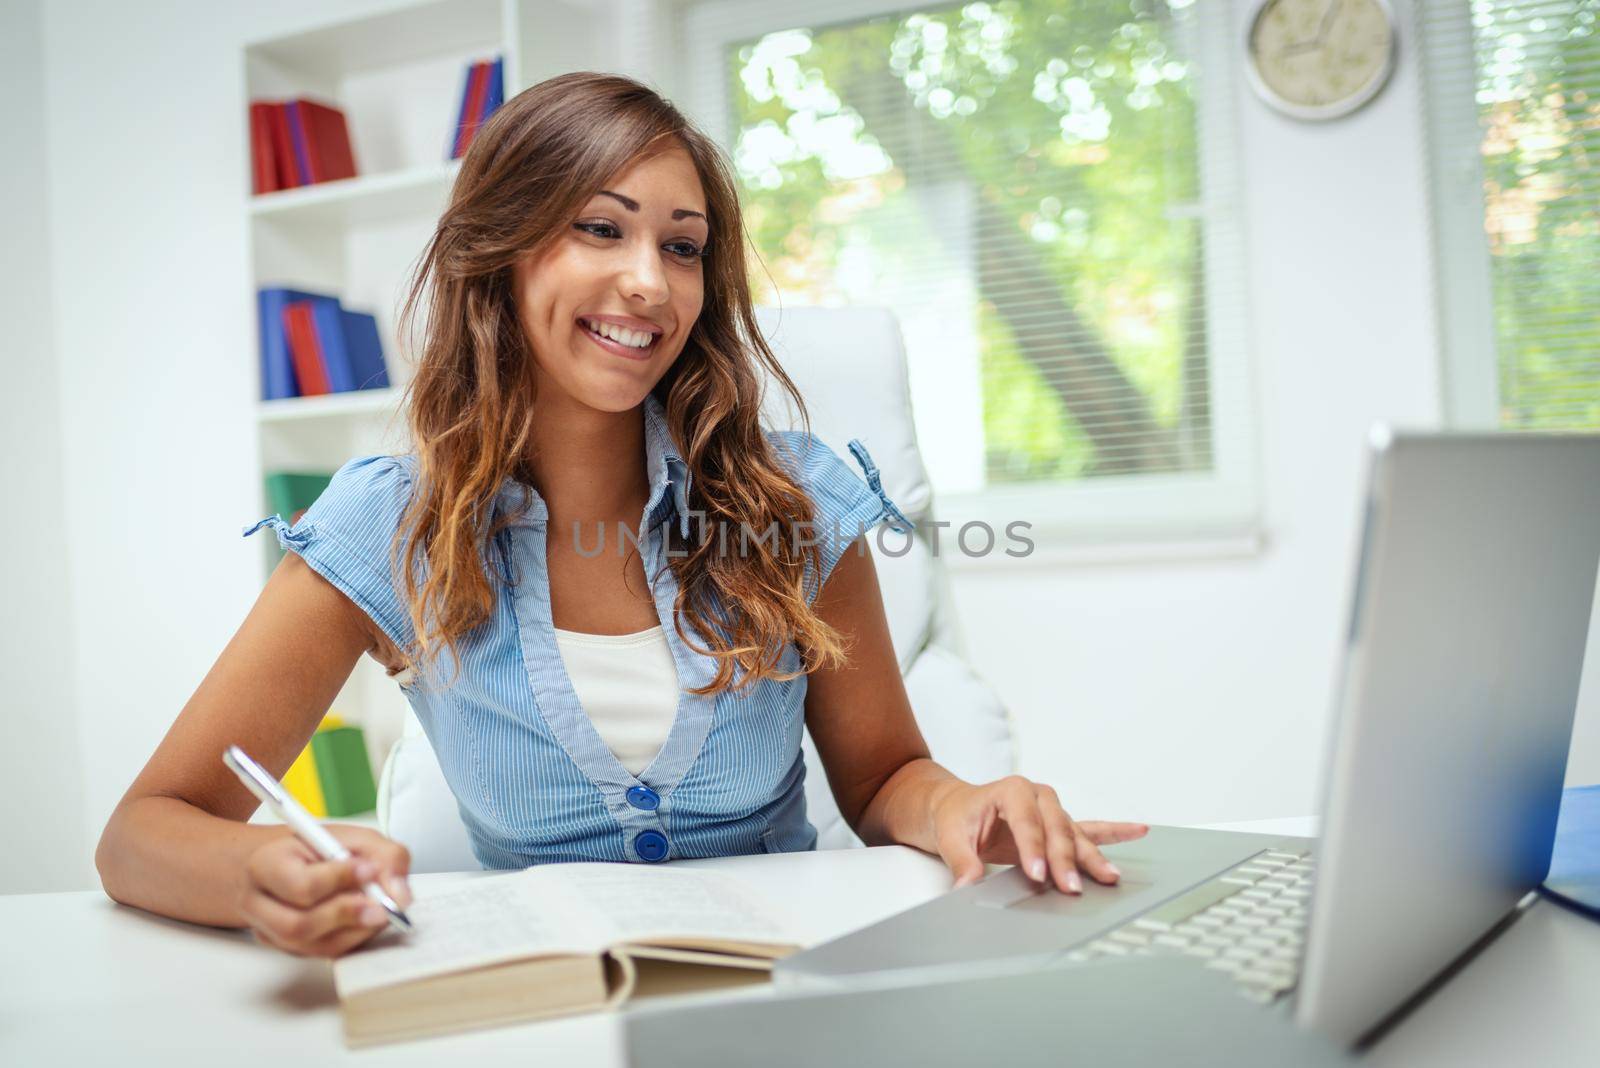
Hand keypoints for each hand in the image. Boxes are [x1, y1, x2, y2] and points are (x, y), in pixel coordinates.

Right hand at [238, 824, 412, 957]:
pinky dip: (351, 940)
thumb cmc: (316, 848)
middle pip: (298, 924)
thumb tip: (399, 892)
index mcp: (266, 864)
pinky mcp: (286, 948)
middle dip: (347, 915)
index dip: (339, 879)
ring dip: (354, 931)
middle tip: (382, 906)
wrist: (284, 865)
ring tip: (380, 913)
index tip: (371, 869)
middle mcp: (258, 903)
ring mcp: (270, 932)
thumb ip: (384, 855)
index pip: (300, 884)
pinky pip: (321, 953)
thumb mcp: (353, 836)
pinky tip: (367, 922)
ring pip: (311, 946)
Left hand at [931, 775, 1147, 893]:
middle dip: (1065, 859)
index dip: (1033, 849)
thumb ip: (962, 862)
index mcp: (1011, 791)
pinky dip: (1115, 831)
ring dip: (1092, 857)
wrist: (956, 806)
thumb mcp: (950, 837)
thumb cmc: (955, 816)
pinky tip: (1139, 830)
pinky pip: (1091, 829)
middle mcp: (1038, 796)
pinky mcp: (1059, 825)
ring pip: (1075, 835)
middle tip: (1070, 888)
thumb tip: (967, 887)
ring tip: (1110, 877)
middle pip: (1056, 829)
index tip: (1038, 875)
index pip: (1026, 821)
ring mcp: (1052, 810)